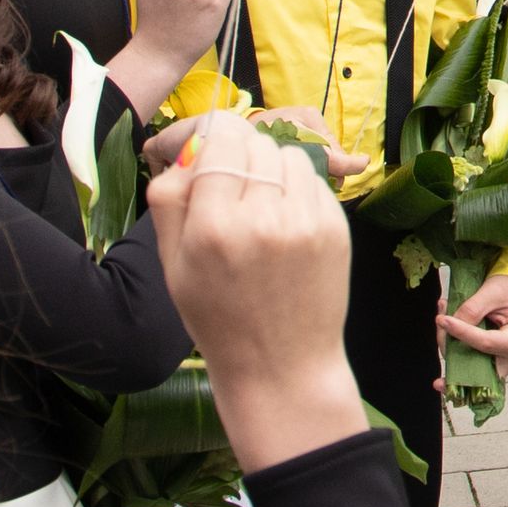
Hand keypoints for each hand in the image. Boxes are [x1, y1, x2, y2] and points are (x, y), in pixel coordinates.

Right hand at [149, 105, 361, 467]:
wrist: (281, 366)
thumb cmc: (219, 318)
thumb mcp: (173, 265)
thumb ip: (171, 200)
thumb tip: (188, 150)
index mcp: (213, 228)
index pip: (220, 140)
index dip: (215, 143)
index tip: (212, 159)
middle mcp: (263, 219)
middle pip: (255, 143)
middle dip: (242, 156)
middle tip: (236, 190)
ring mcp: (305, 222)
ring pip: (288, 156)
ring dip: (272, 170)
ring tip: (262, 208)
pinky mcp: (336, 228)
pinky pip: (313, 181)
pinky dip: (297, 190)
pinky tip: (286, 224)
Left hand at [438, 271, 507, 361]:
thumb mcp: (493, 292)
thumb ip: (472, 309)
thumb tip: (451, 325)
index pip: (485, 343)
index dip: (461, 332)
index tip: (443, 320)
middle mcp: (506, 358)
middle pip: (471, 363)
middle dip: (449, 344)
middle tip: (441, 319)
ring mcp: (493, 362)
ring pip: (461, 364)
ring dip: (446, 342)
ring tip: (443, 314)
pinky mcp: (481, 361)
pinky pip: (460, 360)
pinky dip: (448, 343)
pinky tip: (445, 324)